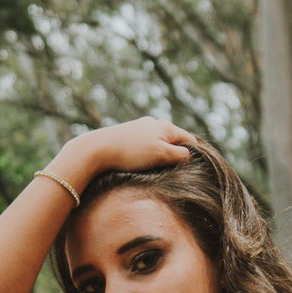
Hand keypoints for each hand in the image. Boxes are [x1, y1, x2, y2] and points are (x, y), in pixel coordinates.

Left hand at [74, 117, 198, 179]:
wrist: (98, 149)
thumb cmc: (131, 153)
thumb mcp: (161, 155)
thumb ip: (180, 154)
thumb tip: (189, 155)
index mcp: (166, 126)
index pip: (189, 140)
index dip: (193, 154)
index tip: (190, 169)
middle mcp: (155, 122)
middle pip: (174, 139)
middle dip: (176, 154)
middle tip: (171, 170)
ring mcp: (141, 126)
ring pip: (159, 141)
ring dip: (161, 153)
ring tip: (155, 167)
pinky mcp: (128, 133)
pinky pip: (146, 143)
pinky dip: (148, 152)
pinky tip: (140, 160)